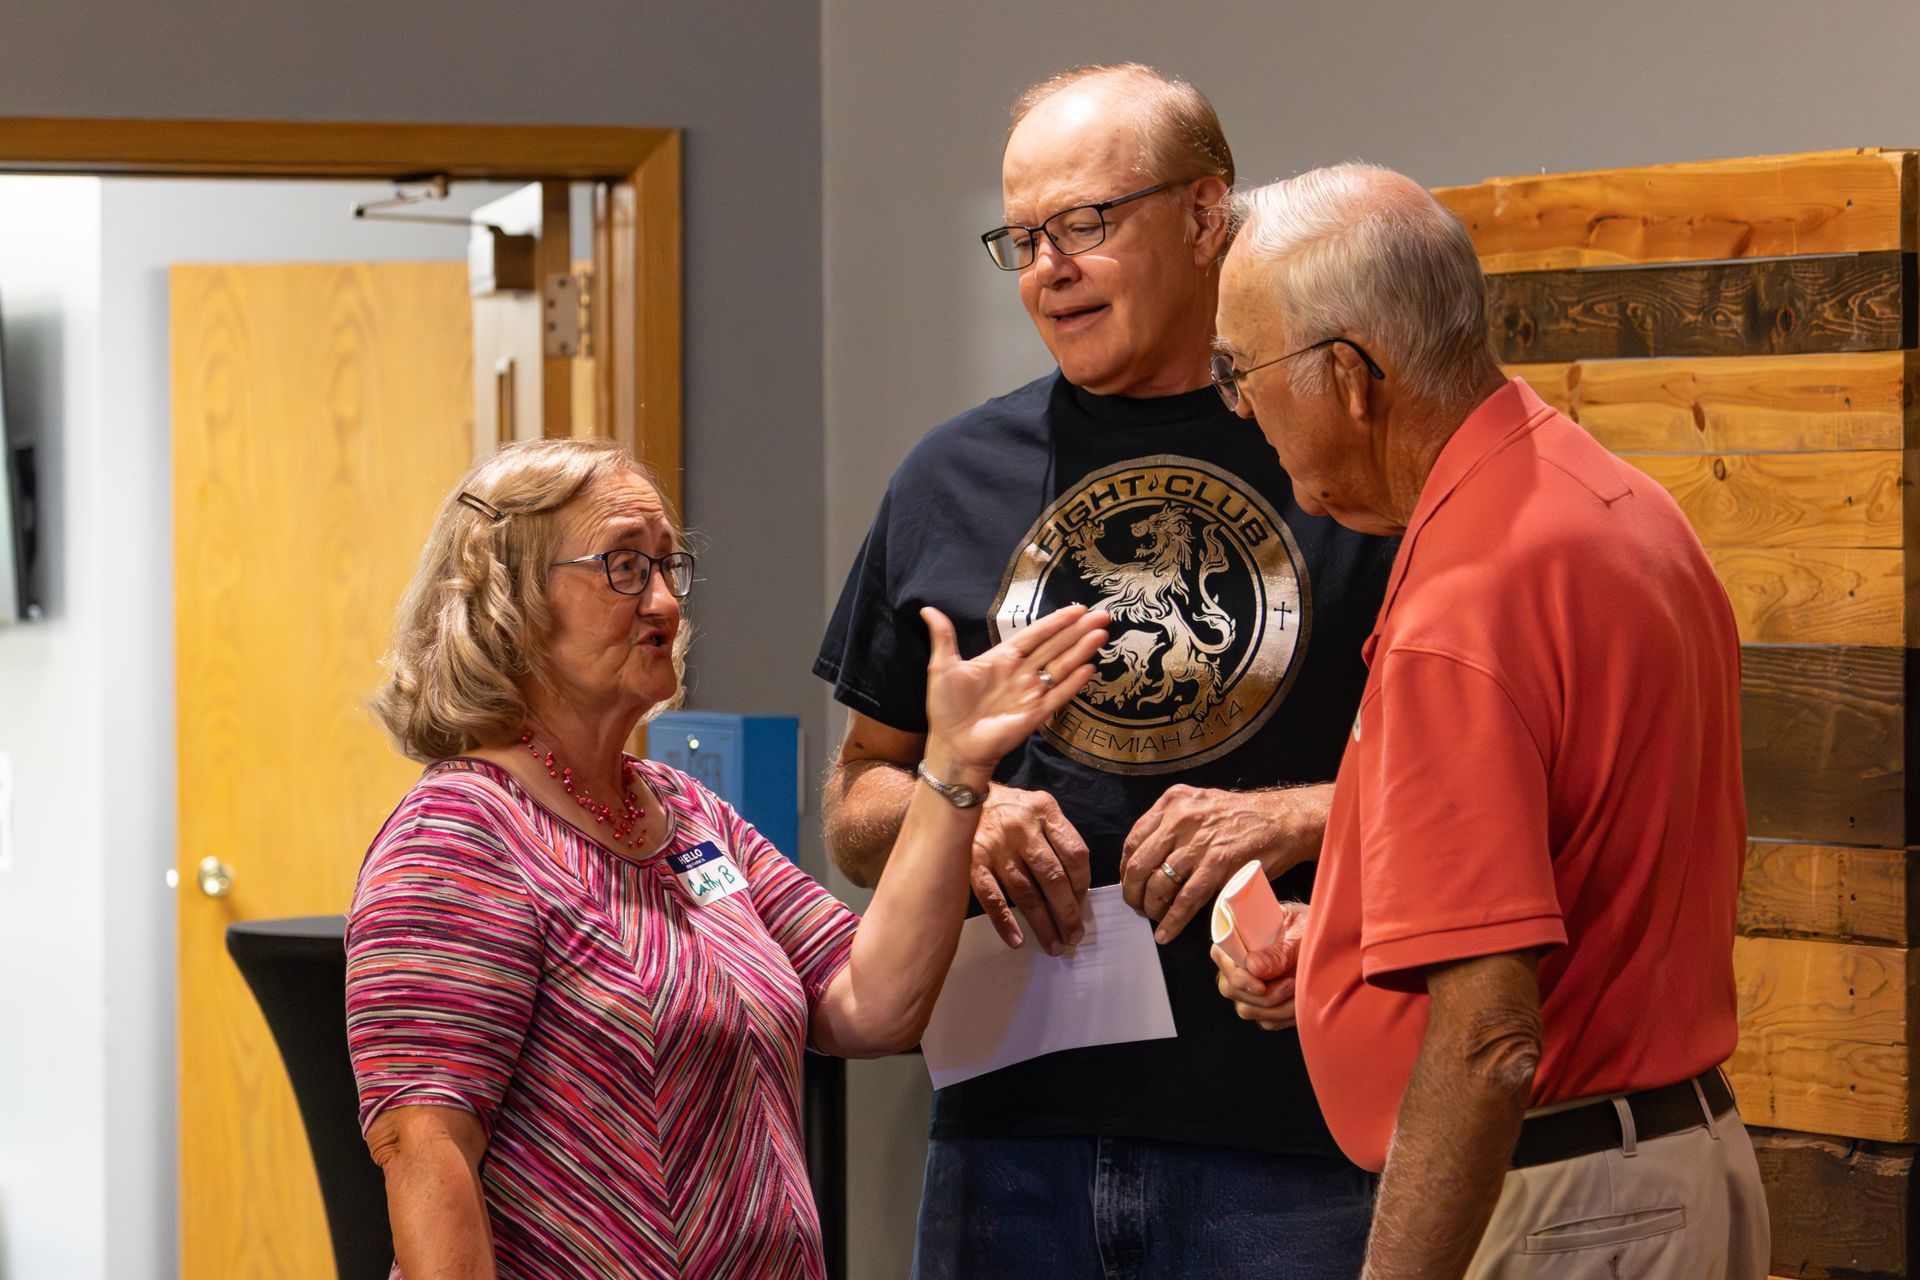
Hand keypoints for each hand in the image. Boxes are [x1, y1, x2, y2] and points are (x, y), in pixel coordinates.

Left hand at [921, 605, 1107, 770]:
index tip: (1077, 609)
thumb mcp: (941, 667)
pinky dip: (1073, 683)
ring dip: (1081, 651)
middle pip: (1055, 647)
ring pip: (1061, 667)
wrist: (951, 745)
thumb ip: (943, 637)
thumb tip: (928, 609)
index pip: (1035, 635)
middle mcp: (1021, 673)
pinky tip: (1089, 668)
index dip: (1056, 622)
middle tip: (1103, 616)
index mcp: (1003, 658)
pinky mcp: (1035, 715)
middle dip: (1078, 631)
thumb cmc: (946, 707)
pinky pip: (1058, 696)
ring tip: (1101, 635)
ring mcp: (1031, 694)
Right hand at [969, 785, 1090, 954]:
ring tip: (1053, 944)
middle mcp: (1022, 828)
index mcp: (1044, 811)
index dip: (1082, 885)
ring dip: (1042, 922)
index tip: (1082, 905)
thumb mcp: (1038, 808)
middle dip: (1067, 911)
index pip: (1075, 854)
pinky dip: (1004, 920)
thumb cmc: (1008, 808)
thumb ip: (1057, 837)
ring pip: (1026, 891)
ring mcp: (996, 845)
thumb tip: (1074, 888)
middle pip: (1052, 877)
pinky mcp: (973, 860)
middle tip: (1073, 935)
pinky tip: (1016, 939)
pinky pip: (991, 896)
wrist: (960, 792)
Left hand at [1120, 784, 1326, 943]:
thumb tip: (1147, 856)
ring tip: (1154, 918)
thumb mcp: (1199, 805)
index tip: (1129, 883)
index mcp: (1173, 802)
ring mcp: (1200, 842)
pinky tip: (1166, 932)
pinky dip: (1173, 921)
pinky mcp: (1219, 865)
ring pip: (1160, 884)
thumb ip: (1172, 824)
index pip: (1134, 840)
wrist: (1282, 819)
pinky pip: (1186, 899)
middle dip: (1133, 892)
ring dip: (1152, 908)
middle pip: (1140, 864)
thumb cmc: (1241, 816)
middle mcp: (1181, 818)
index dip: (1126, 869)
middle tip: (1136, 906)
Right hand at [1211, 902, 1309, 1030]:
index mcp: (1240, 936)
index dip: (1237, 974)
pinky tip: (1301, 1000)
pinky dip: (1286, 1016)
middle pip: (1231, 988)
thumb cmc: (1312, 929)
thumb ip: (1279, 952)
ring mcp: (1248, 987)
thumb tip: (1253, 967)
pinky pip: (1267, 1021)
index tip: (1261, 985)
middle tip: (1293, 984)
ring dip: (1279, 1006)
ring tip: (1302, 989)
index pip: (1221, 956)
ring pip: (1248, 1009)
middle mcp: (1238, 963)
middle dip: (1265, 994)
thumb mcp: (1300, 934)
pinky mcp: (1264, 1006)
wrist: (1331, 944)